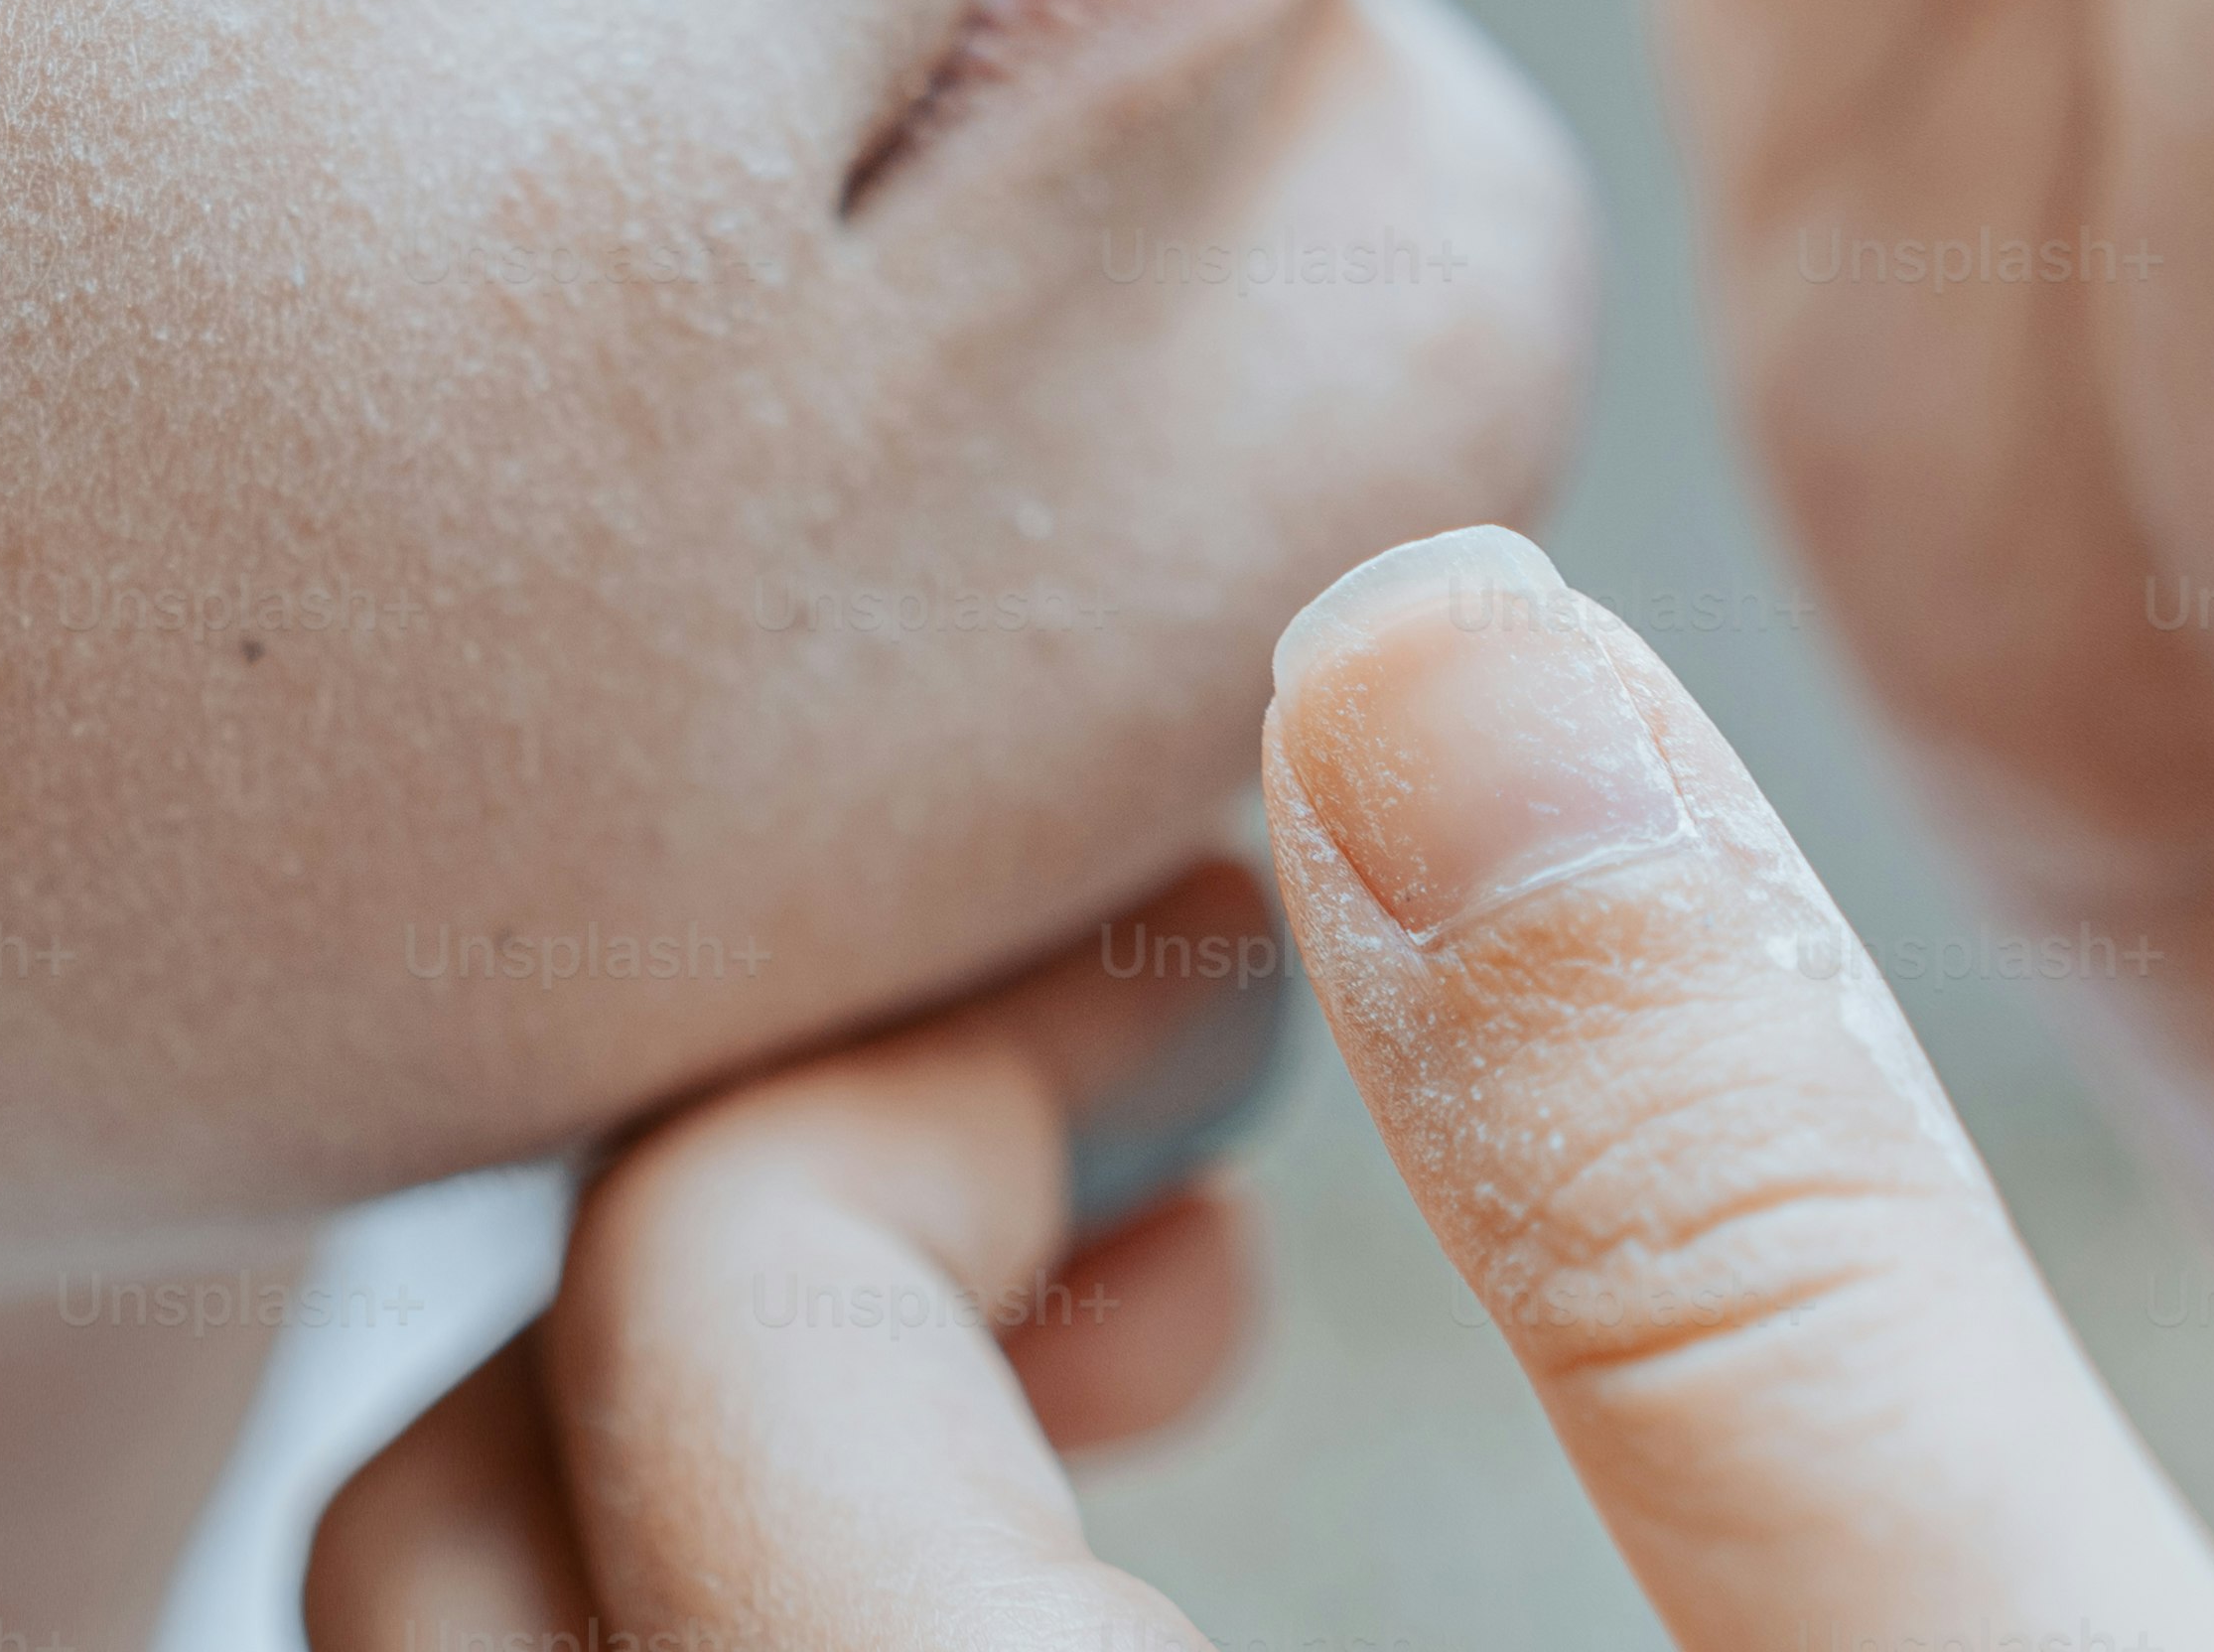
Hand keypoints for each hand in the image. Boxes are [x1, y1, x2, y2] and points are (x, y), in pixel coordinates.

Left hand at [308, 533, 2213, 1651]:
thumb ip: (1740, 1216)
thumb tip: (1418, 658)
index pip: (714, 1340)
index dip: (945, 1063)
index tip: (1221, 963)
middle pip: (473, 1543)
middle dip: (749, 1253)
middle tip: (1111, 1119)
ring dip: (728, 1452)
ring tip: (1110, 1328)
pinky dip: (768, 1627)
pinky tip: (1093, 1558)